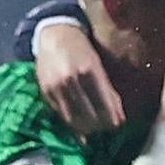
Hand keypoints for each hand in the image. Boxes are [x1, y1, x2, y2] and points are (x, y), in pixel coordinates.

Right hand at [31, 16, 117, 134]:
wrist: (54, 35)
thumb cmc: (81, 48)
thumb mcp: (97, 63)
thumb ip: (107, 88)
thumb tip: (118, 114)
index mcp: (89, 69)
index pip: (103, 102)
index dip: (112, 117)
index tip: (118, 124)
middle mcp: (72, 79)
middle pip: (89, 113)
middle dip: (101, 124)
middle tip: (107, 127)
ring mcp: (57, 87)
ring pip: (74, 118)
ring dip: (86, 128)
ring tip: (95, 129)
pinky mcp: (46, 92)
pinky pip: (61, 115)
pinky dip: (72, 125)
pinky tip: (80, 128)